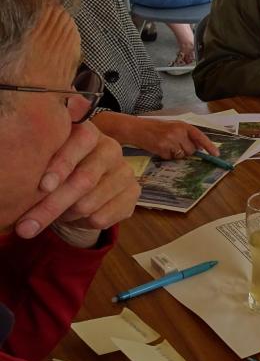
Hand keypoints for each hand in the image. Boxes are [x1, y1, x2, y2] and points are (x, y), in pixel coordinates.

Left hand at [16, 123, 139, 238]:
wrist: (84, 191)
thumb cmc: (59, 174)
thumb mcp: (48, 165)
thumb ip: (43, 165)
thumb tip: (35, 184)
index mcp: (88, 133)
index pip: (82, 141)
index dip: (62, 163)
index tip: (43, 186)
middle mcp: (111, 149)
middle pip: (84, 180)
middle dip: (52, 205)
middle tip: (26, 227)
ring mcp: (125, 172)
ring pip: (89, 203)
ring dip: (66, 215)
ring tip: (58, 212)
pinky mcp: (133, 193)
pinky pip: (102, 217)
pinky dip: (83, 223)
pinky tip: (78, 216)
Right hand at [131, 118, 219, 159]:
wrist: (137, 128)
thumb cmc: (157, 128)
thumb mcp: (174, 127)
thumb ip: (187, 135)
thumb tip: (200, 148)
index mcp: (183, 125)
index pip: (200, 136)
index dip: (209, 146)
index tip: (216, 154)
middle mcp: (178, 132)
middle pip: (191, 150)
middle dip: (186, 151)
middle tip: (175, 145)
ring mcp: (170, 140)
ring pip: (182, 156)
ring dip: (176, 154)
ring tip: (166, 145)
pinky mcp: (162, 148)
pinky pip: (171, 158)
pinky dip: (166, 156)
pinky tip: (160, 148)